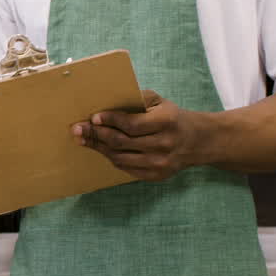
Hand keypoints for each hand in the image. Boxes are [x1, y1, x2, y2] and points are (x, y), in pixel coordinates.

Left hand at [72, 90, 206, 181]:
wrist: (197, 141)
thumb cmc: (171, 117)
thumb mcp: (159, 102)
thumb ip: (136, 100)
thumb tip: (106, 102)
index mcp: (166, 122)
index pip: (132, 124)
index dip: (111, 121)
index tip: (93, 117)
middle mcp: (164, 145)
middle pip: (122, 142)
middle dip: (96, 135)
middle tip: (77, 129)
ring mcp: (160, 163)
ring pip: (120, 157)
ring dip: (99, 148)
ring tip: (83, 139)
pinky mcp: (156, 176)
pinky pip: (126, 168)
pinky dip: (111, 158)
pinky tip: (100, 148)